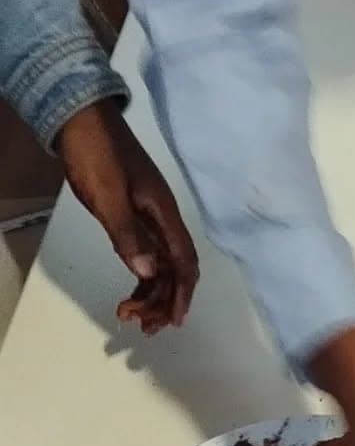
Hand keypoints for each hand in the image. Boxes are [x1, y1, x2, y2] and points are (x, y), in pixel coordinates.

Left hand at [56, 98, 198, 332]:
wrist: (79, 118)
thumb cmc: (96, 153)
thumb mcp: (108, 195)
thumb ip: (129, 235)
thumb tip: (149, 274)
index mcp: (164, 214)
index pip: (184, 263)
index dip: (183, 294)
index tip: (175, 320)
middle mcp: (162, 219)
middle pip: (174, 270)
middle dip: (164, 302)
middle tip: (143, 327)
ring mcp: (148, 218)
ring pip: (159, 266)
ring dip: (150, 294)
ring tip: (131, 316)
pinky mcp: (132, 216)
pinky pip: (145, 254)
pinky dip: (140, 276)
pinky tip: (131, 291)